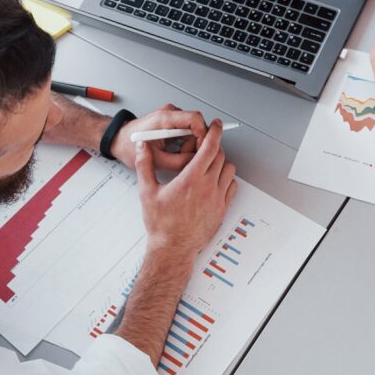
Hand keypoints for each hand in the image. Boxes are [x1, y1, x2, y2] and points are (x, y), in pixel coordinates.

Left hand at [110, 104, 207, 171]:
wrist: (118, 140)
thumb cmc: (130, 146)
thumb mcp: (156, 160)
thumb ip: (179, 161)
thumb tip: (196, 162)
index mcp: (164, 118)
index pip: (195, 118)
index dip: (203, 134)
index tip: (203, 148)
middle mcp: (169, 113)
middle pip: (196, 124)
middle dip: (196, 143)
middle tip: (186, 156)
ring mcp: (171, 116)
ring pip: (193, 129)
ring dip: (190, 144)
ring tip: (177, 155)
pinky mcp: (171, 121)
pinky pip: (187, 131)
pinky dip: (185, 143)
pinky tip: (175, 151)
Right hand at [134, 120, 236, 259]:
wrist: (172, 249)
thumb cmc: (161, 224)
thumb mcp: (147, 192)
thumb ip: (144, 165)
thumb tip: (141, 147)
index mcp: (191, 179)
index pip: (210, 148)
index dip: (214, 132)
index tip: (215, 125)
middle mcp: (208, 187)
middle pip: (220, 156)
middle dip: (214, 146)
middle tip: (205, 145)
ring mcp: (217, 199)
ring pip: (229, 170)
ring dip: (221, 162)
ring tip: (208, 164)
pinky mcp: (222, 210)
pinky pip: (232, 186)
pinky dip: (226, 179)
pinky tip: (214, 181)